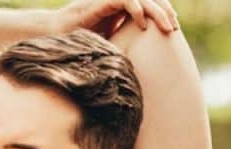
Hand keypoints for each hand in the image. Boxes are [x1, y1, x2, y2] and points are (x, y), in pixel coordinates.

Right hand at [53, 0, 178, 37]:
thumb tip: (143, 61)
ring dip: (157, 12)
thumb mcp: (109, 42)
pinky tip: (143, 26)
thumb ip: (124, 41)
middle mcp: (118, 0)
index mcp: (121, 7)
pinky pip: (126, 0)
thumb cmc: (79, 41)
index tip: (173, 28)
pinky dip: (137, 11)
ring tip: (168, 27)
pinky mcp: (103, 1)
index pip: (148, 3)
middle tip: (175, 28)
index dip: (162, 13)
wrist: (55, 34)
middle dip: (165, 12)